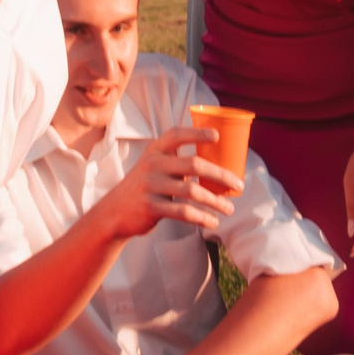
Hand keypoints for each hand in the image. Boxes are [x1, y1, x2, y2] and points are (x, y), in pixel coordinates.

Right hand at [94, 126, 240, 240]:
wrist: (115, 211)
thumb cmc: (146, 187)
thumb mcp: (154, 168)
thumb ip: (177, 163)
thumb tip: (217, 167)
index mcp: (155, 150)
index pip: (176, 135)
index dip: (196, 133)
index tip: (217, 135)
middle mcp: (152, 164)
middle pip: (193, 165)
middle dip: (220, 175)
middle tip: (238, 186)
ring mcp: (150, 185)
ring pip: (192, 191)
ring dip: (216, 201)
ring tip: (229, 209)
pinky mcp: (151, 206)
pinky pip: (183, 212)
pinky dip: (203, 217)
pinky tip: (213, 222)